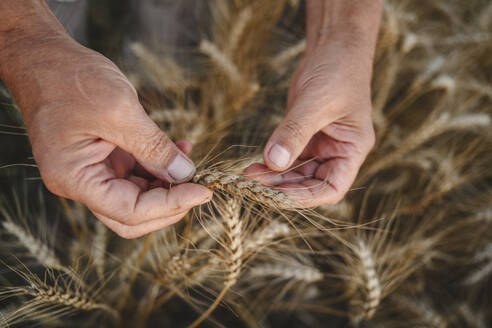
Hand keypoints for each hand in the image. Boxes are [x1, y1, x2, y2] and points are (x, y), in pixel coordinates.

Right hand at [1, 31, 210, 237]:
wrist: (45, 58)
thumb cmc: (70, 79)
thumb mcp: (119, 110)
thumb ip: (153, 147)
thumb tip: (185, 173)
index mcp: (75, 179)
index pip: (130, 211)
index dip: (171, 205)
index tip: (203, 191)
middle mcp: (81, 183)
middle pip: (132, 215)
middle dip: (169, 205)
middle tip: (199, 186)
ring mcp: (92, 171)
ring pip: (137, 196)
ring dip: (167, 184)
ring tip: (190, 160)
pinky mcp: (103, 158)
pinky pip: (136, 173)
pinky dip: (158, 165)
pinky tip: (179, 149)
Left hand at [245, 39, 375, 206]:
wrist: (334, 47)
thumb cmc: (337, 70)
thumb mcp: (315, 102)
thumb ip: (294, 133)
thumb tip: (273, 162)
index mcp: (352, 149)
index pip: (332, 188)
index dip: (307, 197)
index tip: (279, 196)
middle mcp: (337, 153)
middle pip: (310, 184)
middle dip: (283, 187)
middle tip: (254, 185)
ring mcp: (320, 146)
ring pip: (295, 173)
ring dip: (273, 177)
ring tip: (248, 176)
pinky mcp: (304, 136)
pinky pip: (287, 157)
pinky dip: (271, 164)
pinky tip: (254, 165)